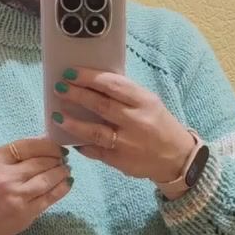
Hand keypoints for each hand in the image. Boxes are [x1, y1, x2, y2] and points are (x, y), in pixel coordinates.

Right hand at [0, 137, 70, 234]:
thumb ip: (19, 152)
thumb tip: (49, 141)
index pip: (29, 146)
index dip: (49, 145)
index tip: (59, 148)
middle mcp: (4, 176)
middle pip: (40, 162)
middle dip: (57, 159)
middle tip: (64, 160)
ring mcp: (15, 195)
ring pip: (47, 179)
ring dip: (61, 173)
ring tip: (66, 171)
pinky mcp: (25, 211)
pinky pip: (50, 196)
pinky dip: (62, 188)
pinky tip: (67, 183)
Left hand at [50, 67, 196, 181]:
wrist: (177, 157)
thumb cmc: (159, 125)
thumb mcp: (149, 103)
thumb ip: (125, 95)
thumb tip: (93, 84)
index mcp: (144, 102)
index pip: (113, 85)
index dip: (90, 78)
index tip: (71, 73)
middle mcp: (136, 121)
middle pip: (101, 105)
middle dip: (77, 95)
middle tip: (60, 88)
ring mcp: (127, 143)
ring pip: (95, 131)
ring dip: (74, 123)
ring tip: (57, 116)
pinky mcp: (120, 161)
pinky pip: (96, 152)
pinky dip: (82, 145)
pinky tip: (70, 139)